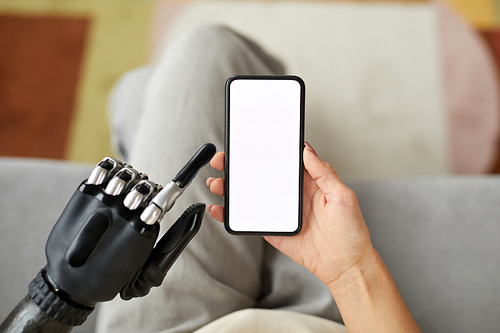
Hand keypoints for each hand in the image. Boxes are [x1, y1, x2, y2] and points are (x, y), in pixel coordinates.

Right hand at [206, 142, 374, 289]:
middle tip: (223, 161)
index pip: (281, 160)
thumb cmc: (350, 232)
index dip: (263, 151)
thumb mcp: (343, 196)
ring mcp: (280, 211)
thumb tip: (307, 150)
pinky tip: (221, 209)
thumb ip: (324, 172)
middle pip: (260, 175)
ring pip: (250, 195)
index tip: (246, 143)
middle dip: (238, 167)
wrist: (345, 265)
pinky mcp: (273, 229)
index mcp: (308, 181)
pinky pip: (249, 219)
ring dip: (231, 188)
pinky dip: (232, 214)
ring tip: (217, 183)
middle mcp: (292, 194)